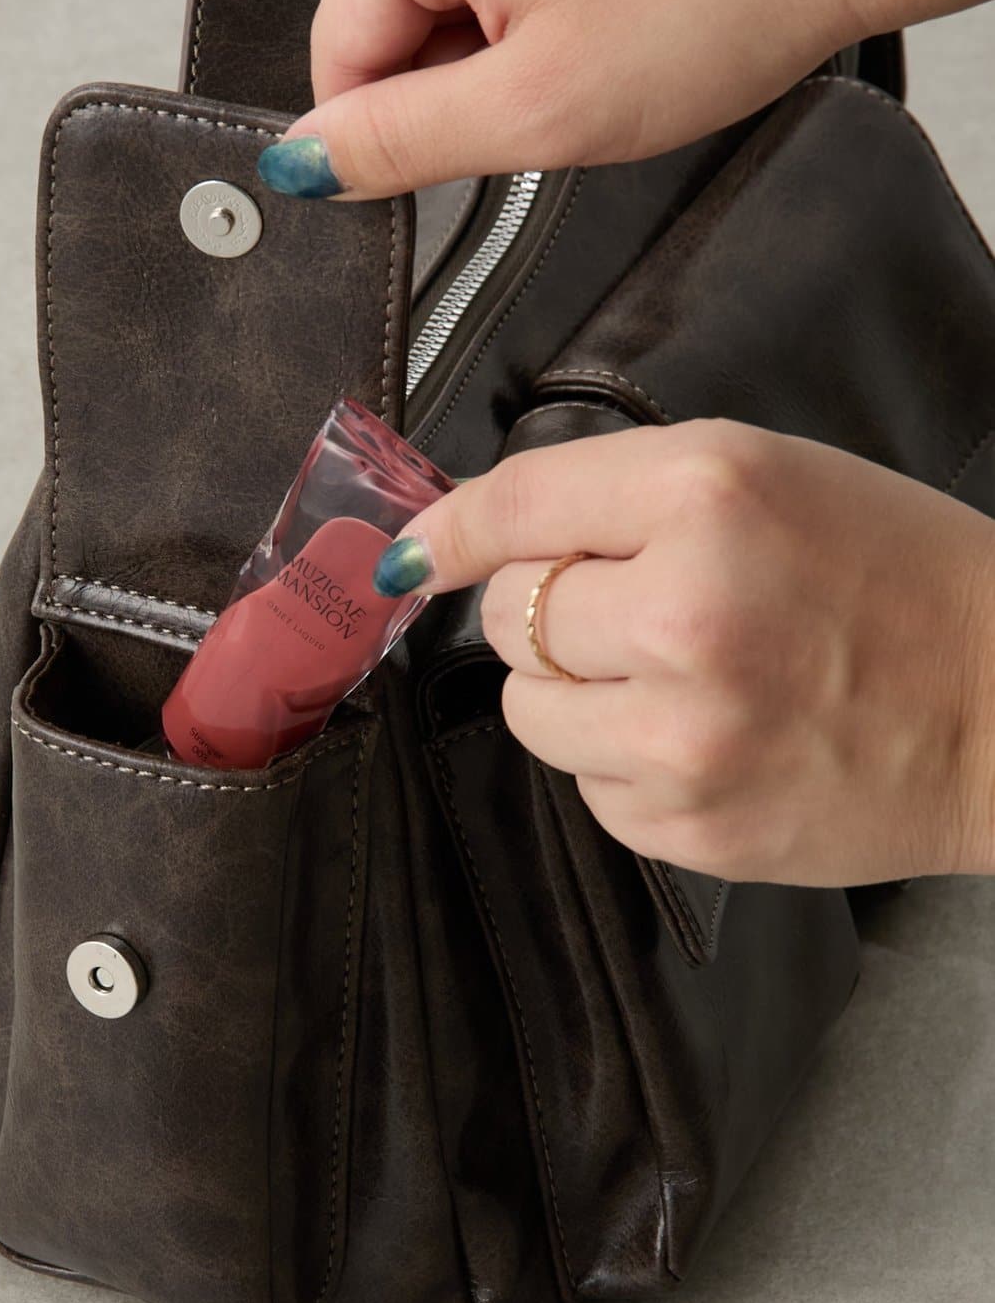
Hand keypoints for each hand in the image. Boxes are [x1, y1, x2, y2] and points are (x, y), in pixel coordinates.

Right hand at [255, 0, 994, 199]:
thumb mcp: (535, 111)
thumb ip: (399, 145)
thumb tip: (301, 165)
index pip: (335, 52)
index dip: (391, 132)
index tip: (466, 156)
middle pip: (385, 21)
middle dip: (454, 86)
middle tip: (551, 97)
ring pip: (443, 0)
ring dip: (498, 55)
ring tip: (591, 50)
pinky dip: (533, 14)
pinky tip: (601, 18)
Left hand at [375, 420, 994, 886]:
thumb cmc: (892, 576)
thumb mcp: (764, 478)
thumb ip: (615, 495)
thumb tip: (462, 536)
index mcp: (708, 495)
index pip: (513, 508)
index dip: (448, 531)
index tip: (411, 554)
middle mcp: (684, 612)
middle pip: (507, 615)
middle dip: (551, 609)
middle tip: (643, 608)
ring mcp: (683, 734)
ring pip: (527, 709)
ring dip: (575, 691)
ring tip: (679, 677)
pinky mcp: (687, 825)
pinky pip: (585, 784)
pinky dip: (624, 760)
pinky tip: (710, 737)